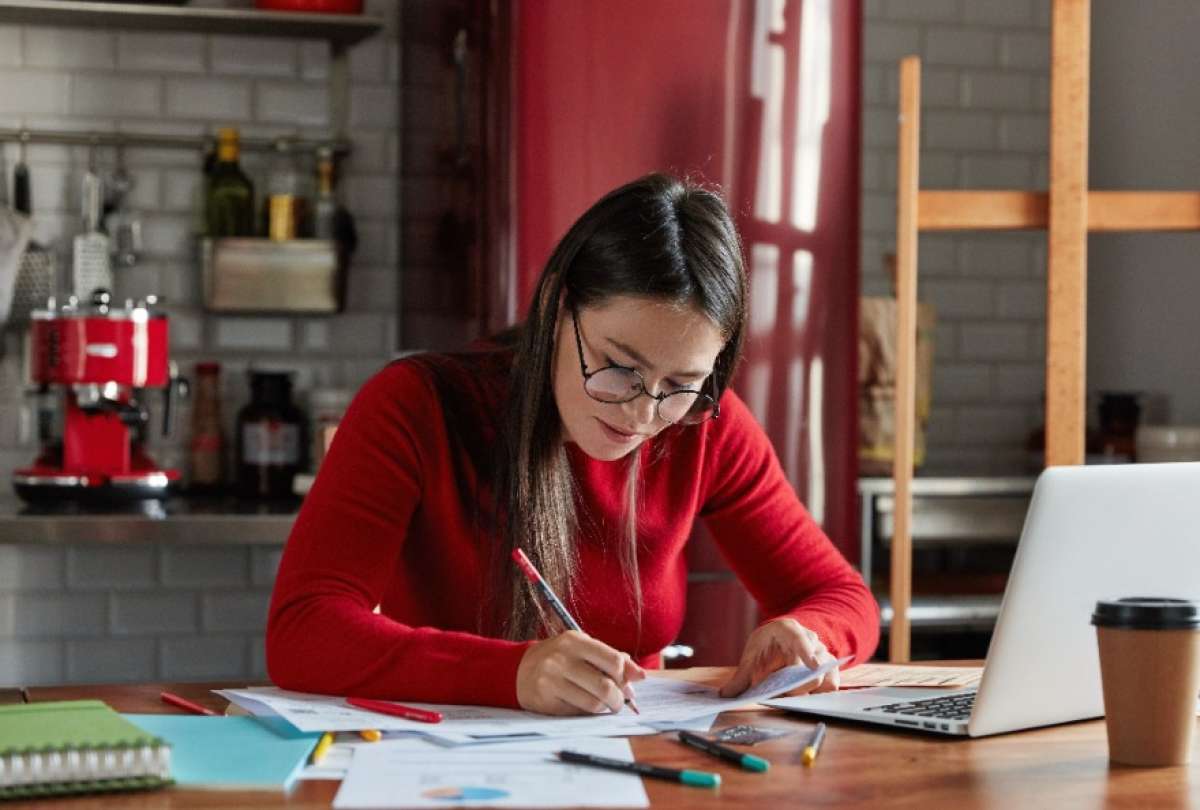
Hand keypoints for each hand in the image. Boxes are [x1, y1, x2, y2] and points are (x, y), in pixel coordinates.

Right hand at [516, 631, 646, 715]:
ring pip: (593, 704)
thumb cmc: (560, 658)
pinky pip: (577, 713)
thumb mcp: (583, 649)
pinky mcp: (545, 701)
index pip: (613, 660)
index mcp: (574, 641)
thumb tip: (640, 676)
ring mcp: (551, 681)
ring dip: (605, 708)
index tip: (628, 684)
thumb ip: (612, 658)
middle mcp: (561, 659)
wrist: (520, 670)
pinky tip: (584, 706)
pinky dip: (587, 713)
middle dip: (619, 699)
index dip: (626, 676)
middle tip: (620, 702)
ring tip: (604, 705)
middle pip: (605, 686)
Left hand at [718, 617, 840, 697]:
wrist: (780, 637)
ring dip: (813, 693)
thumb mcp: (752, 654)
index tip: (812, 666)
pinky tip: (805, 699)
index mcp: (789, 631)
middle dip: (801, 686)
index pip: (799, 638)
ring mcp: (822, 654)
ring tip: (794, 699)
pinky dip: (820, 695)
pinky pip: (831, 685)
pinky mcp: (828, 669)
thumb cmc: (766, 644)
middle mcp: (811, 640)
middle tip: (784, 696)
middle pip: (815, 667)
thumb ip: (741, 676)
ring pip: (828, 678)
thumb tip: (725, 695)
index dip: (806, 651)